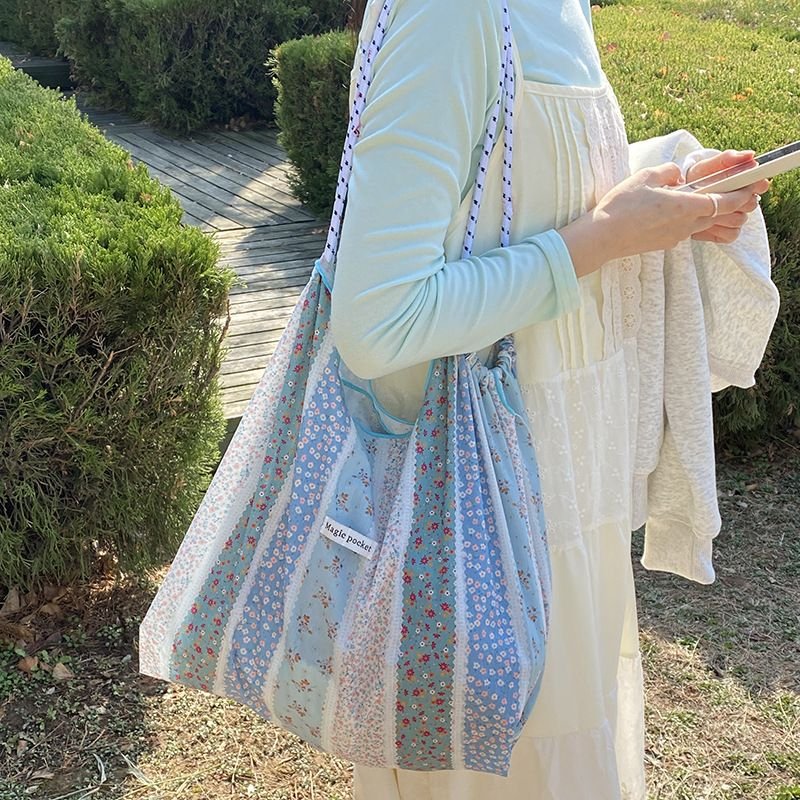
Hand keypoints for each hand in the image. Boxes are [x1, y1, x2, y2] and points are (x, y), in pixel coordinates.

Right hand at [559, 161, 767, 276]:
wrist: (601, 237)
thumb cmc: (621, 206)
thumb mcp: (645, 176)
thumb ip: (669, 172)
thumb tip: (677, 176)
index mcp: (686, 206)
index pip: (725, 202)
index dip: (741, 195)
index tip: (751, 187)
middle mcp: (686, 225)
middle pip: (717, 215)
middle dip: (730, 204)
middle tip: (738, 193)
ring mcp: (675, 237)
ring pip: (701, 224)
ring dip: (708, 213)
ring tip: (704, 201)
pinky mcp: (663, 244)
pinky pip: (684, 231)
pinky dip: (688, 221)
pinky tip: (674, 213)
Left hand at [684, 149, 768, 243]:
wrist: (680, 198)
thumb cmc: (696, 180)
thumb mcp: (706, 167)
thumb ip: (726, 159)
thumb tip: (750, 155)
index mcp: (744, 183)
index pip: (761, 185)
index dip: (755, 185)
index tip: (745, 184)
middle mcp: (743, 201)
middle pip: (750, 204)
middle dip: (732, 201)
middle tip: (713, 197)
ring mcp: (736, 218)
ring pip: (740, 220)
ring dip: (722, 216)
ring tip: (703, 210)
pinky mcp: (726, 233)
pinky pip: (731, 235)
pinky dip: (717, 230)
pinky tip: (703, 223)